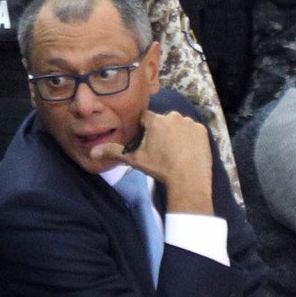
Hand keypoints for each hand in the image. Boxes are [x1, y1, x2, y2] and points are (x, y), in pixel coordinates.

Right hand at [89, 109, 214, 215]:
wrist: (187, 179)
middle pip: (162, 121)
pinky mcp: (202, 131)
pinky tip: (187, 152)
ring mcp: (189, 123)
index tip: (146, 141)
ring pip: (178, 126)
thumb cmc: (159, 168)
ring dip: (176, 134)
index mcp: (155, 120)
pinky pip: (192, 132)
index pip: (145, 118)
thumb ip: (114, 152)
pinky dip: (190, 139)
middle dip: (161, 132)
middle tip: (161, 150)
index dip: (144, 129)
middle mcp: (172, 116)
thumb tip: (93, 151)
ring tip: (175, 152)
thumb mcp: (134, 159)